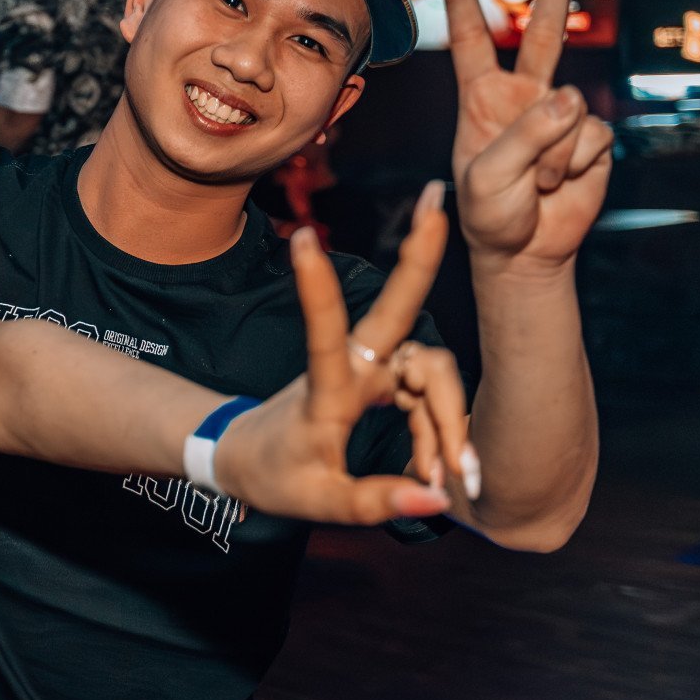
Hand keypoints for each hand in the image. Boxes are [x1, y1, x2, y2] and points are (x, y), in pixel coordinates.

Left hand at [214, 182, 469, 523]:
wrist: (249, 457)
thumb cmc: (275, 476)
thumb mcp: (318, 502)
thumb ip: (374, 500)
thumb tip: (437, 495)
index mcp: (325, 390)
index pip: (324, 335)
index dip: (318, 290)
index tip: (303, 237)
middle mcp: (352, 366)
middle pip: (397, 310)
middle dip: (420, 255)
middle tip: (438, 196)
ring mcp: (371, 367)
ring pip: (433, 373)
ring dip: (447, 423)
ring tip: (451, 478)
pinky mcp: (385, 378)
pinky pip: (431, 396)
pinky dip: (441, 432)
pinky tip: (443, 470)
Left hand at [445, 0, 612, 272]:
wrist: (523, 251)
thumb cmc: (489, 215)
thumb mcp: (487, 176)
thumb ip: (523, 135)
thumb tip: (570, 98)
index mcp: (481, 99)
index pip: (471, 40)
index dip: (461, 0)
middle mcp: (521, 98)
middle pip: (540, 35)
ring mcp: (557, 116)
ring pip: (568, 105)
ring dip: (550, 153)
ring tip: (532, 182)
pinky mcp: (589, 138)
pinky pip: (589, 137)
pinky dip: (572, 165)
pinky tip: (557, 183)